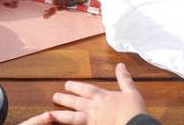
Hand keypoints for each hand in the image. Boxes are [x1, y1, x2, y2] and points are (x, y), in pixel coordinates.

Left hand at [17, 63, 147, 124]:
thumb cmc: (134, 111)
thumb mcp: (131, 92)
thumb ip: (124, 79)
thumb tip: (120, 65)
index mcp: (103, 98)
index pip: (86, 90)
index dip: (76, 87)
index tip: (67, 84)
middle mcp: (95, 108)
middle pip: (77, 103)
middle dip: (65, 99)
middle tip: (54, 96)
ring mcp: (93, 121)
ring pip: (73, 117)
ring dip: (61, 115)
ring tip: (50, 114)